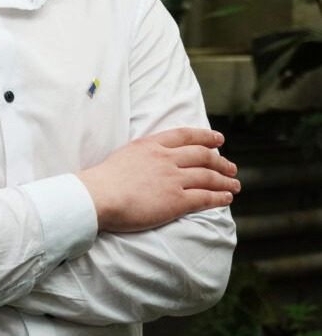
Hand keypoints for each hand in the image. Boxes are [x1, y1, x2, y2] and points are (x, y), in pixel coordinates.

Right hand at [77, 128, 239, 232]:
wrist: (100, 195)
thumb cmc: (105, 179)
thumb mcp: (126, 154)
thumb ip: (143, 154)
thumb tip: (151, 157)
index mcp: (151, 145)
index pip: (185, 135)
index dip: (205, 136)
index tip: (218, 138)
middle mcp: (166, 158)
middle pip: (202, 155)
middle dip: (220, 160)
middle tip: (230, 166)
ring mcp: (172, 179)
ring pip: (207, 176)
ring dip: (225, 180)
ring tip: (235, 184)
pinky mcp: (176, 201)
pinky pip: (205, 197)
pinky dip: (219, 197)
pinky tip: (227, 198)